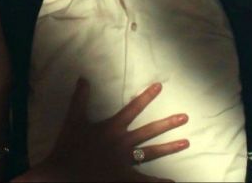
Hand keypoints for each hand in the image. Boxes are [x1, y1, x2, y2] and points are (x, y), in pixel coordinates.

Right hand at [31, 80, 188, 181]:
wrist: (65, 173)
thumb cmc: (69, 147)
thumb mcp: (72, 120)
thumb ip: (80, 99)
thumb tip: (84, 78)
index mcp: (112, 128)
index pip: (133, 109)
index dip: (146, 97)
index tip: (160, 86)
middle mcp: (123, 143)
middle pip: (150, 131)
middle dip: (168, 123)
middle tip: (185, 117)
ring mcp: (126, 161)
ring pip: (151, 153)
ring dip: (169, 148)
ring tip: (186, 143)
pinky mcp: (125, 176)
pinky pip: (145, 180)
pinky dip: (159, 182)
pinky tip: (173, 182)